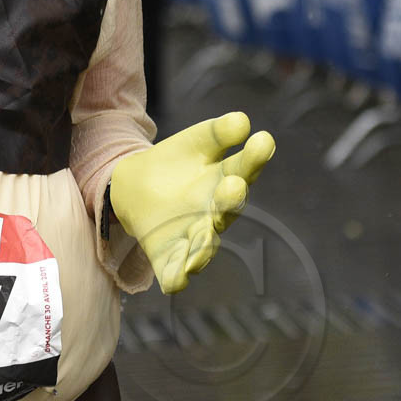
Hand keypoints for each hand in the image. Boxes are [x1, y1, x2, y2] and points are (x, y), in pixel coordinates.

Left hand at [109, 111, 274, 293]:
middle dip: (231, 198)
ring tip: (204, 247)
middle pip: (228, 207)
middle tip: (234, 185)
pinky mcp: (168, 255)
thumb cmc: (178, 162)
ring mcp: (194, 236)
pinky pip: (174, 271)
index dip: (254, 156)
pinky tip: (178, 280)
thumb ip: (218, 132)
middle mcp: (216, 212)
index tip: (262, 140)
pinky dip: (177, 277)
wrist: (137, 185)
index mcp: (227, 180)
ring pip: (205, 245)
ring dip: (206, 246)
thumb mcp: (196, 141)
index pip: (245, 167)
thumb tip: (242, 120)